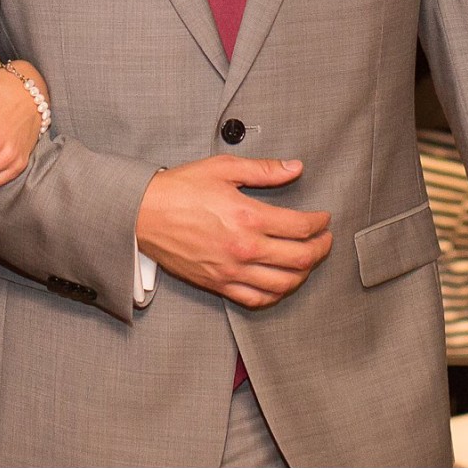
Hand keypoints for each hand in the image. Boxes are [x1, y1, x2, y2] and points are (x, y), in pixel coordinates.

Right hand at [134, 156, 332, 308]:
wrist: (142, 214)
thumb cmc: (179, 189)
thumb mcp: (223, 169)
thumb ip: (263, 170)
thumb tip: (295, 167)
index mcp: (248, 217)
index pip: (300, 227)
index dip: (319, 223)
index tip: (324, 218)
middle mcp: (244, 249)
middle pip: (300, 258)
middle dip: (321, 248)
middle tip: (325, 239)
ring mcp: (231, 271)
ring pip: (283, 283)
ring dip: (304, 273)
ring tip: (308, 260)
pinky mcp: (218, 284)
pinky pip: (256, 299)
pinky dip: (276, 294)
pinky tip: (281, 282)